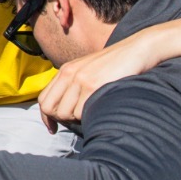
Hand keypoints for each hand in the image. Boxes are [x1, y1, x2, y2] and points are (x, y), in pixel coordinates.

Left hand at [36, 35, 157, 127]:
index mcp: (65, 70)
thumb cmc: (116, 65)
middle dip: (61, 120)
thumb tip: (63, 111)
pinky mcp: (93, 86)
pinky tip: (98, 111)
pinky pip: (81, 112)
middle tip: (75, 123)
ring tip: (89, 114)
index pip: (44, 99)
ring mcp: (80, 80)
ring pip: (65, 113)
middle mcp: (69, 74)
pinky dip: (88, 117)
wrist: (136, 50)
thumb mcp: (89, 70)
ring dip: (76, 120)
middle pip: (50, 109)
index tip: (53, 129)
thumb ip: (74, 85)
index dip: (46, 117)